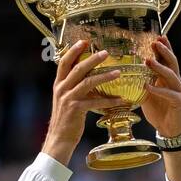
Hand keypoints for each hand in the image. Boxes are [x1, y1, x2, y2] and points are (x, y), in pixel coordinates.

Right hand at [41, 40, 123, 164]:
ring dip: (104, 76)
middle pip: (77, 69)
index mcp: (58, 84)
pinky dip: (109, 100)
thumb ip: (74, 86)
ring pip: (87, 82)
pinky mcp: (76, 109)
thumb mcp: (66, 99)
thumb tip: (86, 75)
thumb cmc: (66, 119)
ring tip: (118, 72)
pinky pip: (95, 102)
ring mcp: (68, 99)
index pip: (64, 62)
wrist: (59, 138)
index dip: (74, 51)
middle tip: (105, 52)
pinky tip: (121, 99)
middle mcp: (61, 89)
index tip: (84, 41)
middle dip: (92, 59)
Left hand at [140, 36, 180, 138]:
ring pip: (171, 76)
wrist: (169, 131)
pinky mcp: (180, 102)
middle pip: (172, 63)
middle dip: (164, 52)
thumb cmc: (159, 112)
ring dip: (159, 67)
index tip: (158, 37)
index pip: (168, 60)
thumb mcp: (147, 95)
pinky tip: (148, 86)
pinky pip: (169, 94)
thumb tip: (126, 75)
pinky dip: (158, 90)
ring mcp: (179, 92)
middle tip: (155, 42)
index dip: (165, 48)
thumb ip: (142, 84)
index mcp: (169, 79)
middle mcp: (176, 82)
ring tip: (148, 60)